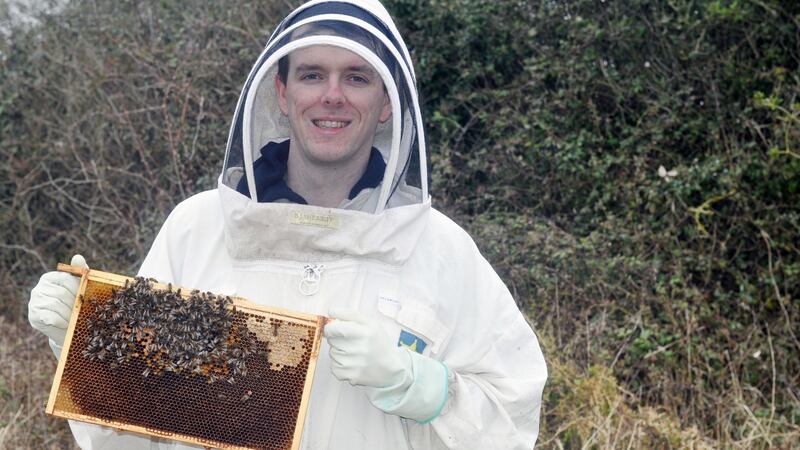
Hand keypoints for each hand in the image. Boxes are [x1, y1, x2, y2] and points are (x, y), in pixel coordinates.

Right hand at [28, 254, 87, 347]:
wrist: (67, 327)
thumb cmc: (74, 303)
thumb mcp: (80, 287)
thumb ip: (80, 271)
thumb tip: (78, 257)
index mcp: (49, 278)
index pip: (65, 279)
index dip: (78, 289)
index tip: (85, 297)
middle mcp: (38, 288)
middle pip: (61, 293)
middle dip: (74, 303)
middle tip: (81, 311)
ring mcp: (34, 302)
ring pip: (56, 305)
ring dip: (69, 314)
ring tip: (74, 318)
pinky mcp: (33, 315)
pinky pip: (50, 317)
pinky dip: (62, 321)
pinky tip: (65, 323)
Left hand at [324, 308, 448, 421]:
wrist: (391, 368)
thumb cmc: (379, 343)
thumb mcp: (370, 323)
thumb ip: (350, 314)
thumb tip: (331, 311)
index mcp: (365, 332)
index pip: (334, 328)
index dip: (330, 328)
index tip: (334, 329)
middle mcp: (359, 349)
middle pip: (332, 341)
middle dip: (337, 339)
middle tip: (350, 341)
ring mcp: (355, 364)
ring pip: (332, 354)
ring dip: (339, 352)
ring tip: (353, 353)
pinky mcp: (352, 376)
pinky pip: (334, 368)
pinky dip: (339, 365)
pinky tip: (351, 363)